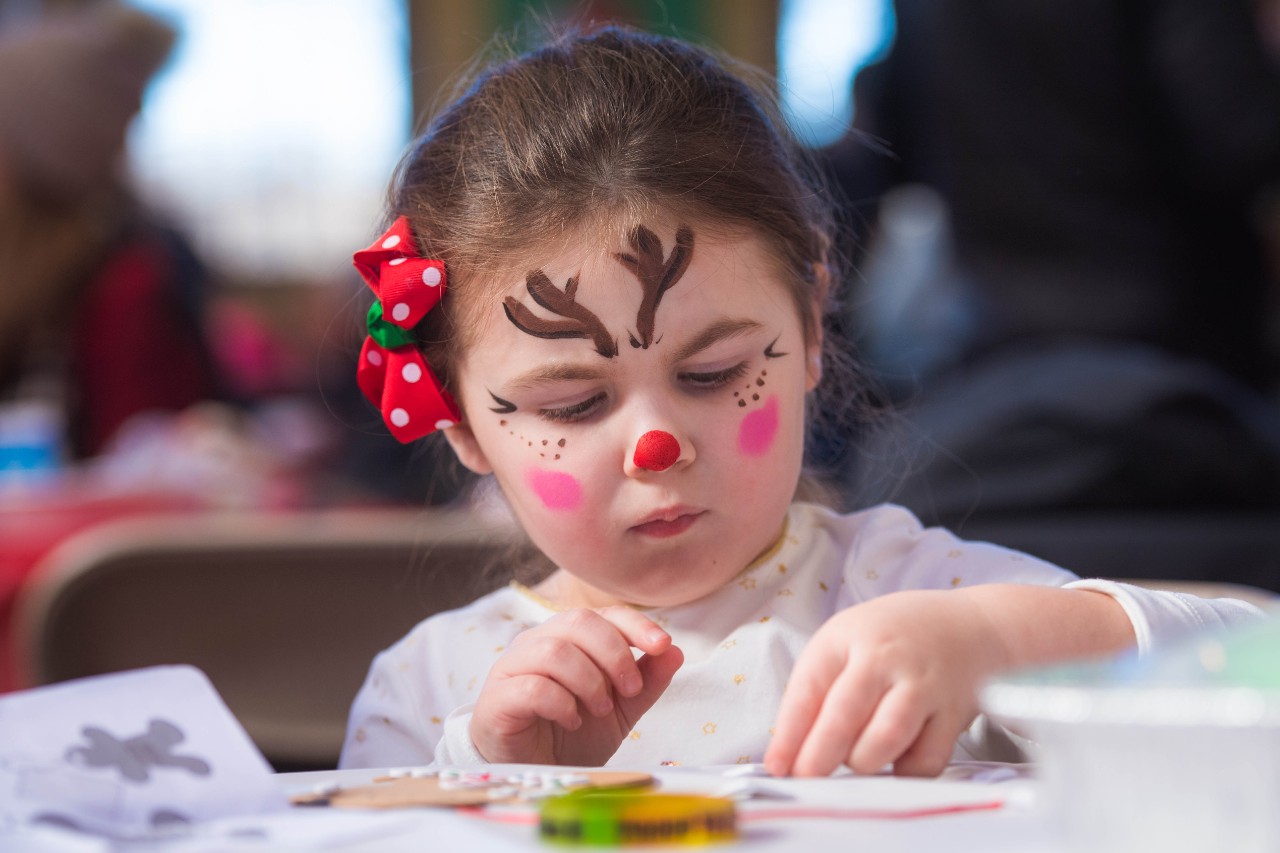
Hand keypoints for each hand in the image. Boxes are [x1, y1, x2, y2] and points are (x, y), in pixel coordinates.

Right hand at [470, 606, 683, 764]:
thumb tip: (675, 652)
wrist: (534, 773)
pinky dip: (562, 704)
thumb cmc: (572, 734)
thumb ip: (645, 681)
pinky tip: (573, 720)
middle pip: (579, 621)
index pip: (604, 614)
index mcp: (568, 638)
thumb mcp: (621, 709)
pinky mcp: (497, 697)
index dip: (635, 624)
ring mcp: (513, 666)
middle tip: (629, 690)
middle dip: (614, 654)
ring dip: (589, 681)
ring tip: (600, 709)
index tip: (662, 645)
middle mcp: (538, 642)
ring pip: (555, 651)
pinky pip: (533, 687)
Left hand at [765, 590, 1007, 777]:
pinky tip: (896, 762)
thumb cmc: (897, 636)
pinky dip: (906, 771)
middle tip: (806, 778)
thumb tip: (790, 747)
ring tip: (855, 761)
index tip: (777, 765)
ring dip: (863, 762)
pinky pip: (926, 758)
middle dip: (818, 757)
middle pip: (844, 716)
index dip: (788, 734)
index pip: (807, 689)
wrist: (973, 626)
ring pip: (885, 739)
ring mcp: (921, 685)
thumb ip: (819, 687)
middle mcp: (884, 659)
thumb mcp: (847, 639)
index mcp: (846, 638)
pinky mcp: (953, 712)